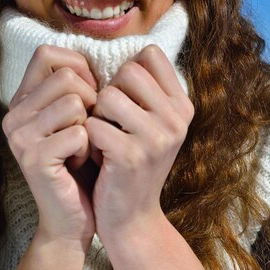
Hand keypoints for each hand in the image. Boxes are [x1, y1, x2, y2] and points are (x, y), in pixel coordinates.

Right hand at [2, 45, 97, 251]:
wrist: (71, 219)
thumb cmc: (81, 164)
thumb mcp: (76, 118)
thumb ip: (77, 86)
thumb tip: (98, 55)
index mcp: (22, 100)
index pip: (47, 53)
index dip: (79, 67)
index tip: (90, 93)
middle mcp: (14, 114)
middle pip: (67, 76)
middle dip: (90, 101)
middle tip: (86, 129)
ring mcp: (20, 136)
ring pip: (75, 103)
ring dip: (90, 128)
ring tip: (79, 149)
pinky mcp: (33, 158)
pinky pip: (80, 133)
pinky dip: (88, 149)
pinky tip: (76, 164)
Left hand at [84, 45, 193, 239]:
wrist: (131, 218)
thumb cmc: (132, 162)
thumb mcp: (151, 124)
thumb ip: (145, 91)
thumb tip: (125, 51)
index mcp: (183, 105)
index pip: (150, 55)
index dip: (127, 71)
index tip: (123, 98)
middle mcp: (176, 118)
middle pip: (128, 70)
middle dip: (109, 93)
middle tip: (110, 122)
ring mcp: (156, 137)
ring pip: (108, 95)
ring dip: (95, 115)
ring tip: (102, 137)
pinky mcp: (130, 155)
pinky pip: (92, 124)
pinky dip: (86, 138)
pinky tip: (96, 155)